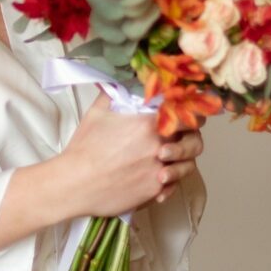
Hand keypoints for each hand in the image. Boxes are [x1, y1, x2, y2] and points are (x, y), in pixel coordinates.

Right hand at [56, 89, 202, 219]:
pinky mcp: (154, 190)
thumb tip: (123, 80)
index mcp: (148, 124)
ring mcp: (158, 170)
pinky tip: (161, 176)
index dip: (191, 113)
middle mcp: (159, 146)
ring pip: (187, 165)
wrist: (75, 183)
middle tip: (185, 136)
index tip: (190, 113)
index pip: (185, 114)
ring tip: (169, 158)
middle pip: (194, 141)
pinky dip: (171, 181)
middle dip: (192, 137)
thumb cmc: (85, 148)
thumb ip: (116, 93)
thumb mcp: (98, 112)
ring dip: (182, 160)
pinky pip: (174, 185)